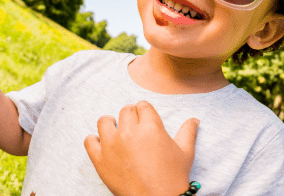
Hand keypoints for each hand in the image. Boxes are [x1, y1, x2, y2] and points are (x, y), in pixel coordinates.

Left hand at [84, 101, 198, 195]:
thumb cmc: (174, 177)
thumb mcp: (185, 153)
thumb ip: (188, 132)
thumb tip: (194, 120)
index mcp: (151, 127)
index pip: (143, 106)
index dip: (145, 112)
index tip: (145, 119)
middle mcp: (130, 132)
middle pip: (125, 110)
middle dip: (131, 117)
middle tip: (134, 128)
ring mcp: (112, 145)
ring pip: (104, 121)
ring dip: (110, 124)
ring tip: (116, 132)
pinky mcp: (100, 160)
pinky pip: (89, 141)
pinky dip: (94, 141)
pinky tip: (103, 145)